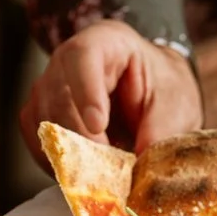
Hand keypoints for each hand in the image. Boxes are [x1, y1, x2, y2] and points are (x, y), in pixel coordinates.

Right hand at [20, 21, 202, 169]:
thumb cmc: (163, 89)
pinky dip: (60, 162)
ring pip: (44, 121)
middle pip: (57, 95)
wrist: (151, 95)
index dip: (86, 92)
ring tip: (104, 173)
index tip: (98, 126)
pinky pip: (40, 141)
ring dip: (72, 153)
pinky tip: (87, 173)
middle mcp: (67, 61)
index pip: (83, 56)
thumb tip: (140, 163)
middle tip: (107, 168)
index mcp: (105, 42)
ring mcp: (49, 87)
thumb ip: (160, 130)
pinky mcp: (42, 116)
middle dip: (81, 137)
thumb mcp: (176, 105)